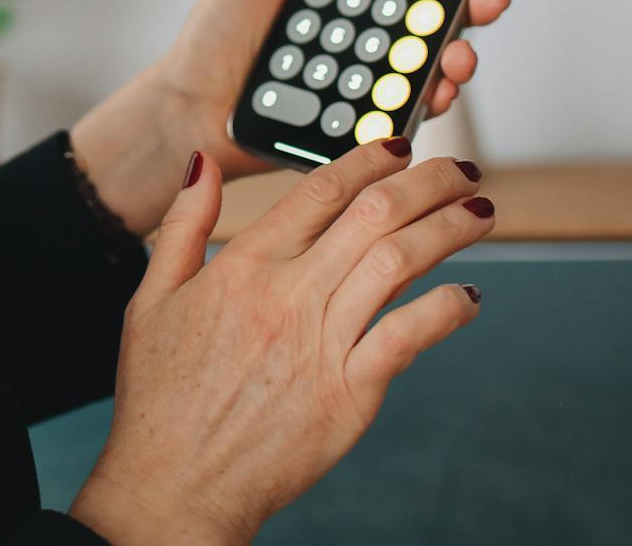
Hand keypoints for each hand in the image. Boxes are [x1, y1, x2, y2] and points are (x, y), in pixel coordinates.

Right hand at [69, 140, 492, 543]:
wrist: (175, 484)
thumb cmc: (161, 398)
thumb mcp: (152, 297)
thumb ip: (184, 223)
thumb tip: (202, 162)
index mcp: (244, 266)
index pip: (320, 190)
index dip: (368, 160)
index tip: (398, 147)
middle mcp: (288, 295)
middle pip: (374, 214)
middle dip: (427, 182)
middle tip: (458, 171)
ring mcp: (321, 343)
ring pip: (400, 262)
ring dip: (449, 229)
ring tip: (479, 213)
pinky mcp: (348, 393)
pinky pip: (409, 336)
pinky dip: (446, 310)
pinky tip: (468, 296)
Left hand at [72, 0, 522, 233]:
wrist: (189, 109)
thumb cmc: (212, 39)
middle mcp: (362, 34)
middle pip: (436, 12)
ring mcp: (366, 78)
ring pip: (433, 61)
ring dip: (462, 51)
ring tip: (461, 48)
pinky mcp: (362, 122)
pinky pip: (409, 110)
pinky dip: (432, 98)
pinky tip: (438, 87)